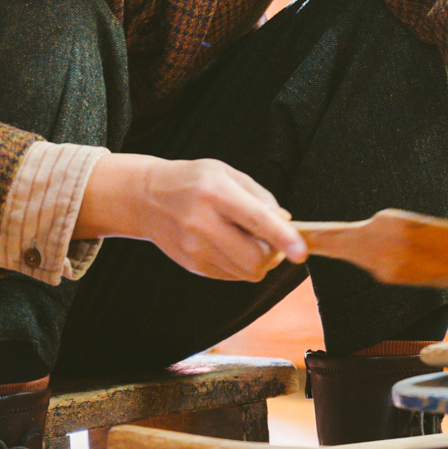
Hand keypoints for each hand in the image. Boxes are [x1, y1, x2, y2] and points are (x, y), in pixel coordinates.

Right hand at [74, 154, 307, 280]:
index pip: (256, 220)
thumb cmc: (193, 180)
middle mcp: (203, 222)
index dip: (282, 237)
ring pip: (245, 272)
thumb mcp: (226, 173)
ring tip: (247, 238)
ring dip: (258, 260)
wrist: (146, 197)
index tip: (301, 252)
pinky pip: (231, 275)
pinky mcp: (191, 265)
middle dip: (273, 254)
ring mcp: (194, 248)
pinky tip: (229, 244)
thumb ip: (259, 197)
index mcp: (216, 192)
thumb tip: (286, 222)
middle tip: (272, 240)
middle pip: (254, 259)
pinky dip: (241, 264)